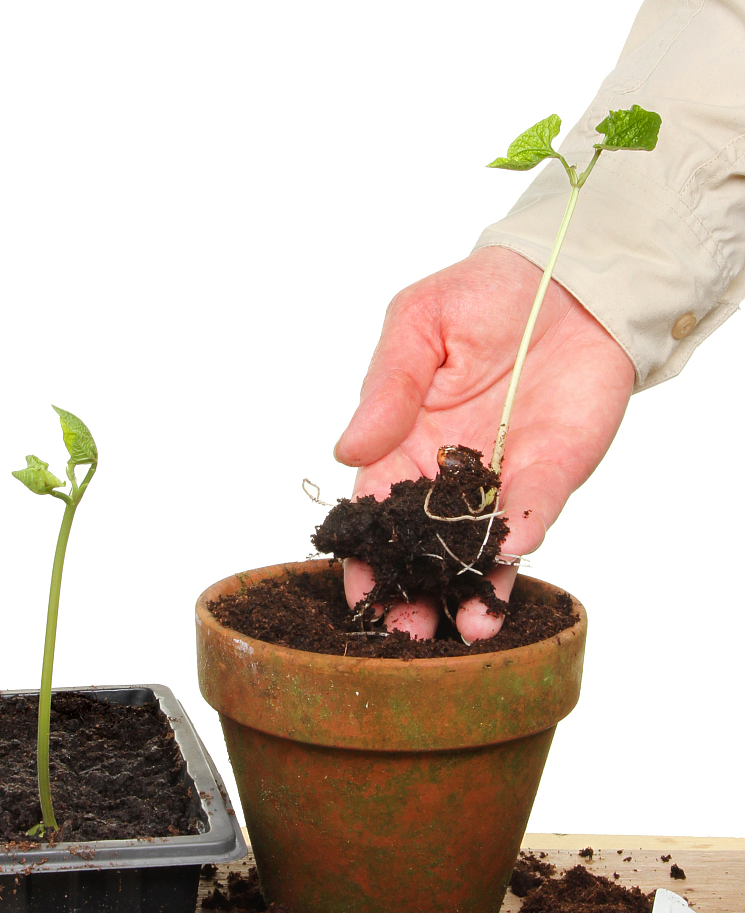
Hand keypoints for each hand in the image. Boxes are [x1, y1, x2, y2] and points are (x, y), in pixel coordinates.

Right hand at [334, 246, 634, 640]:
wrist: (566, 279)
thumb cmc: (480, 295)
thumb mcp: (415, 325)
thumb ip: (386, 388)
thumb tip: (346, 450)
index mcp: (403, 443)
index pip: (377, 512)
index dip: (368, 556)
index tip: (361, 594)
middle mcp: (450, 474)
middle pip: (427, 547)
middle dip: (417, 593)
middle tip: (408, 634)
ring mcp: (504, 479)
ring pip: (482, 547)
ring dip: (473, 589)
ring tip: (466, 628)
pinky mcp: (554, 472)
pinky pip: (535, 510)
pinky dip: (523, 533)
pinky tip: (511, 553)